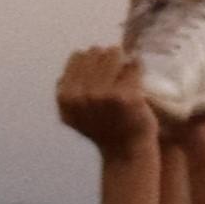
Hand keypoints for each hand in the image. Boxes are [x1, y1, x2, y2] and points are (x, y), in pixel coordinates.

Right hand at [57, 41, 160, 156]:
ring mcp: (104, 95)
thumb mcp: (74, 113)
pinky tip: (138, 82)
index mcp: (66, 96)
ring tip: (127, 78)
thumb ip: (68, 89)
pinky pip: (134, 64)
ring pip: (114, 54)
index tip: (103, 76)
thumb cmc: (104, 128)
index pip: (78, 56)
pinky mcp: (127, 95)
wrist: (127, 151)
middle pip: (96, 52)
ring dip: (123, 61)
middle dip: (108, 60)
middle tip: (117, 79)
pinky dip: (138, 68)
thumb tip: (74, 60)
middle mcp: (82, 95)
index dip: (92, 63)